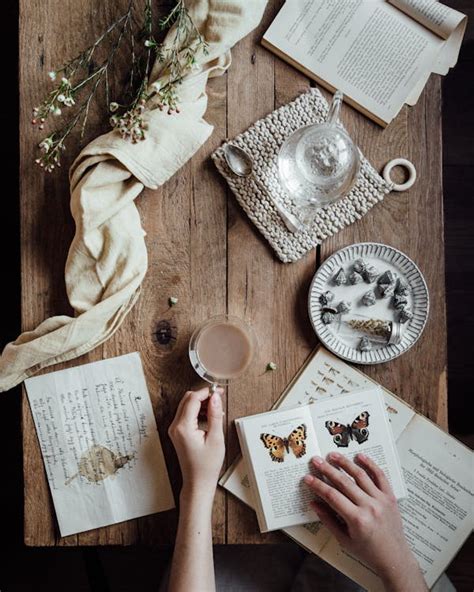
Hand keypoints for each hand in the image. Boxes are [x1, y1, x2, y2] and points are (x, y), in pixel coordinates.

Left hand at [168, 387, 224, 499]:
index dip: (206, 392)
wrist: (198, 482)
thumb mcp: (216, 438)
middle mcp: (175, 426)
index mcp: (183, 427)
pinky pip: (186, 414)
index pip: (193, 399)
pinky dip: (197, 411)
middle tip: (218, 397)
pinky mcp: (177, 432)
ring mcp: (175, 429)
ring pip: (186, 405)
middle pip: (187, 399)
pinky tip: (209, 416)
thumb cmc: (206, 465)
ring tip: (216, 409)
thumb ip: (215, 415)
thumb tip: (215, 397)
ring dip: (200, 403)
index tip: (218, 391)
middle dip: (203, 396)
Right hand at [304, 452, 426, 591]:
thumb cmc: (368, 552)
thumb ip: (328, 520)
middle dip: (327, 470)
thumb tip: (314, 503)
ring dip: (345, 463)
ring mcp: (381, 500)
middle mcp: (369, 507)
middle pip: (344, 482)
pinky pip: (380, 476)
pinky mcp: (390, 497)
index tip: (308, 478)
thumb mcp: (344, 540)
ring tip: (333, 455)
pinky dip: (370, 464)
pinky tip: (360, 456)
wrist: (394, 558)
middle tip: (316, 460)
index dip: (318, 485)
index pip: (332, 496)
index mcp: (357, 520)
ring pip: (360, 475)